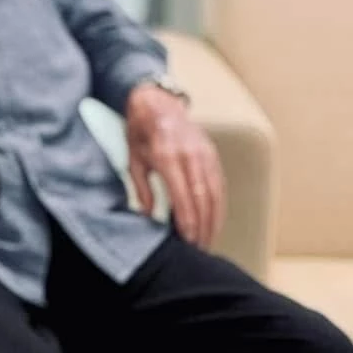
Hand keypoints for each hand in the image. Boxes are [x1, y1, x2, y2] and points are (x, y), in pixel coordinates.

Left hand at [125, 84, 224, 248]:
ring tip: (208, 242)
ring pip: (215, 193)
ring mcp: (205, 154)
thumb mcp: (133, 160)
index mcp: (168, 155)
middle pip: (203, 197)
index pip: (183, 195)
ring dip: (213, 220)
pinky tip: (214, 222)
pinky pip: (219, 185)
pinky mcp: (213, 155)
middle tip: (199, 249)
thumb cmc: (140, 133)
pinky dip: (219, 206)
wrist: (157, 103)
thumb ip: (141, 189)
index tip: (187, 240)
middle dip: (202, 226)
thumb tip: (146, 217)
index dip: (188, 220)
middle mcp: (190, 154)